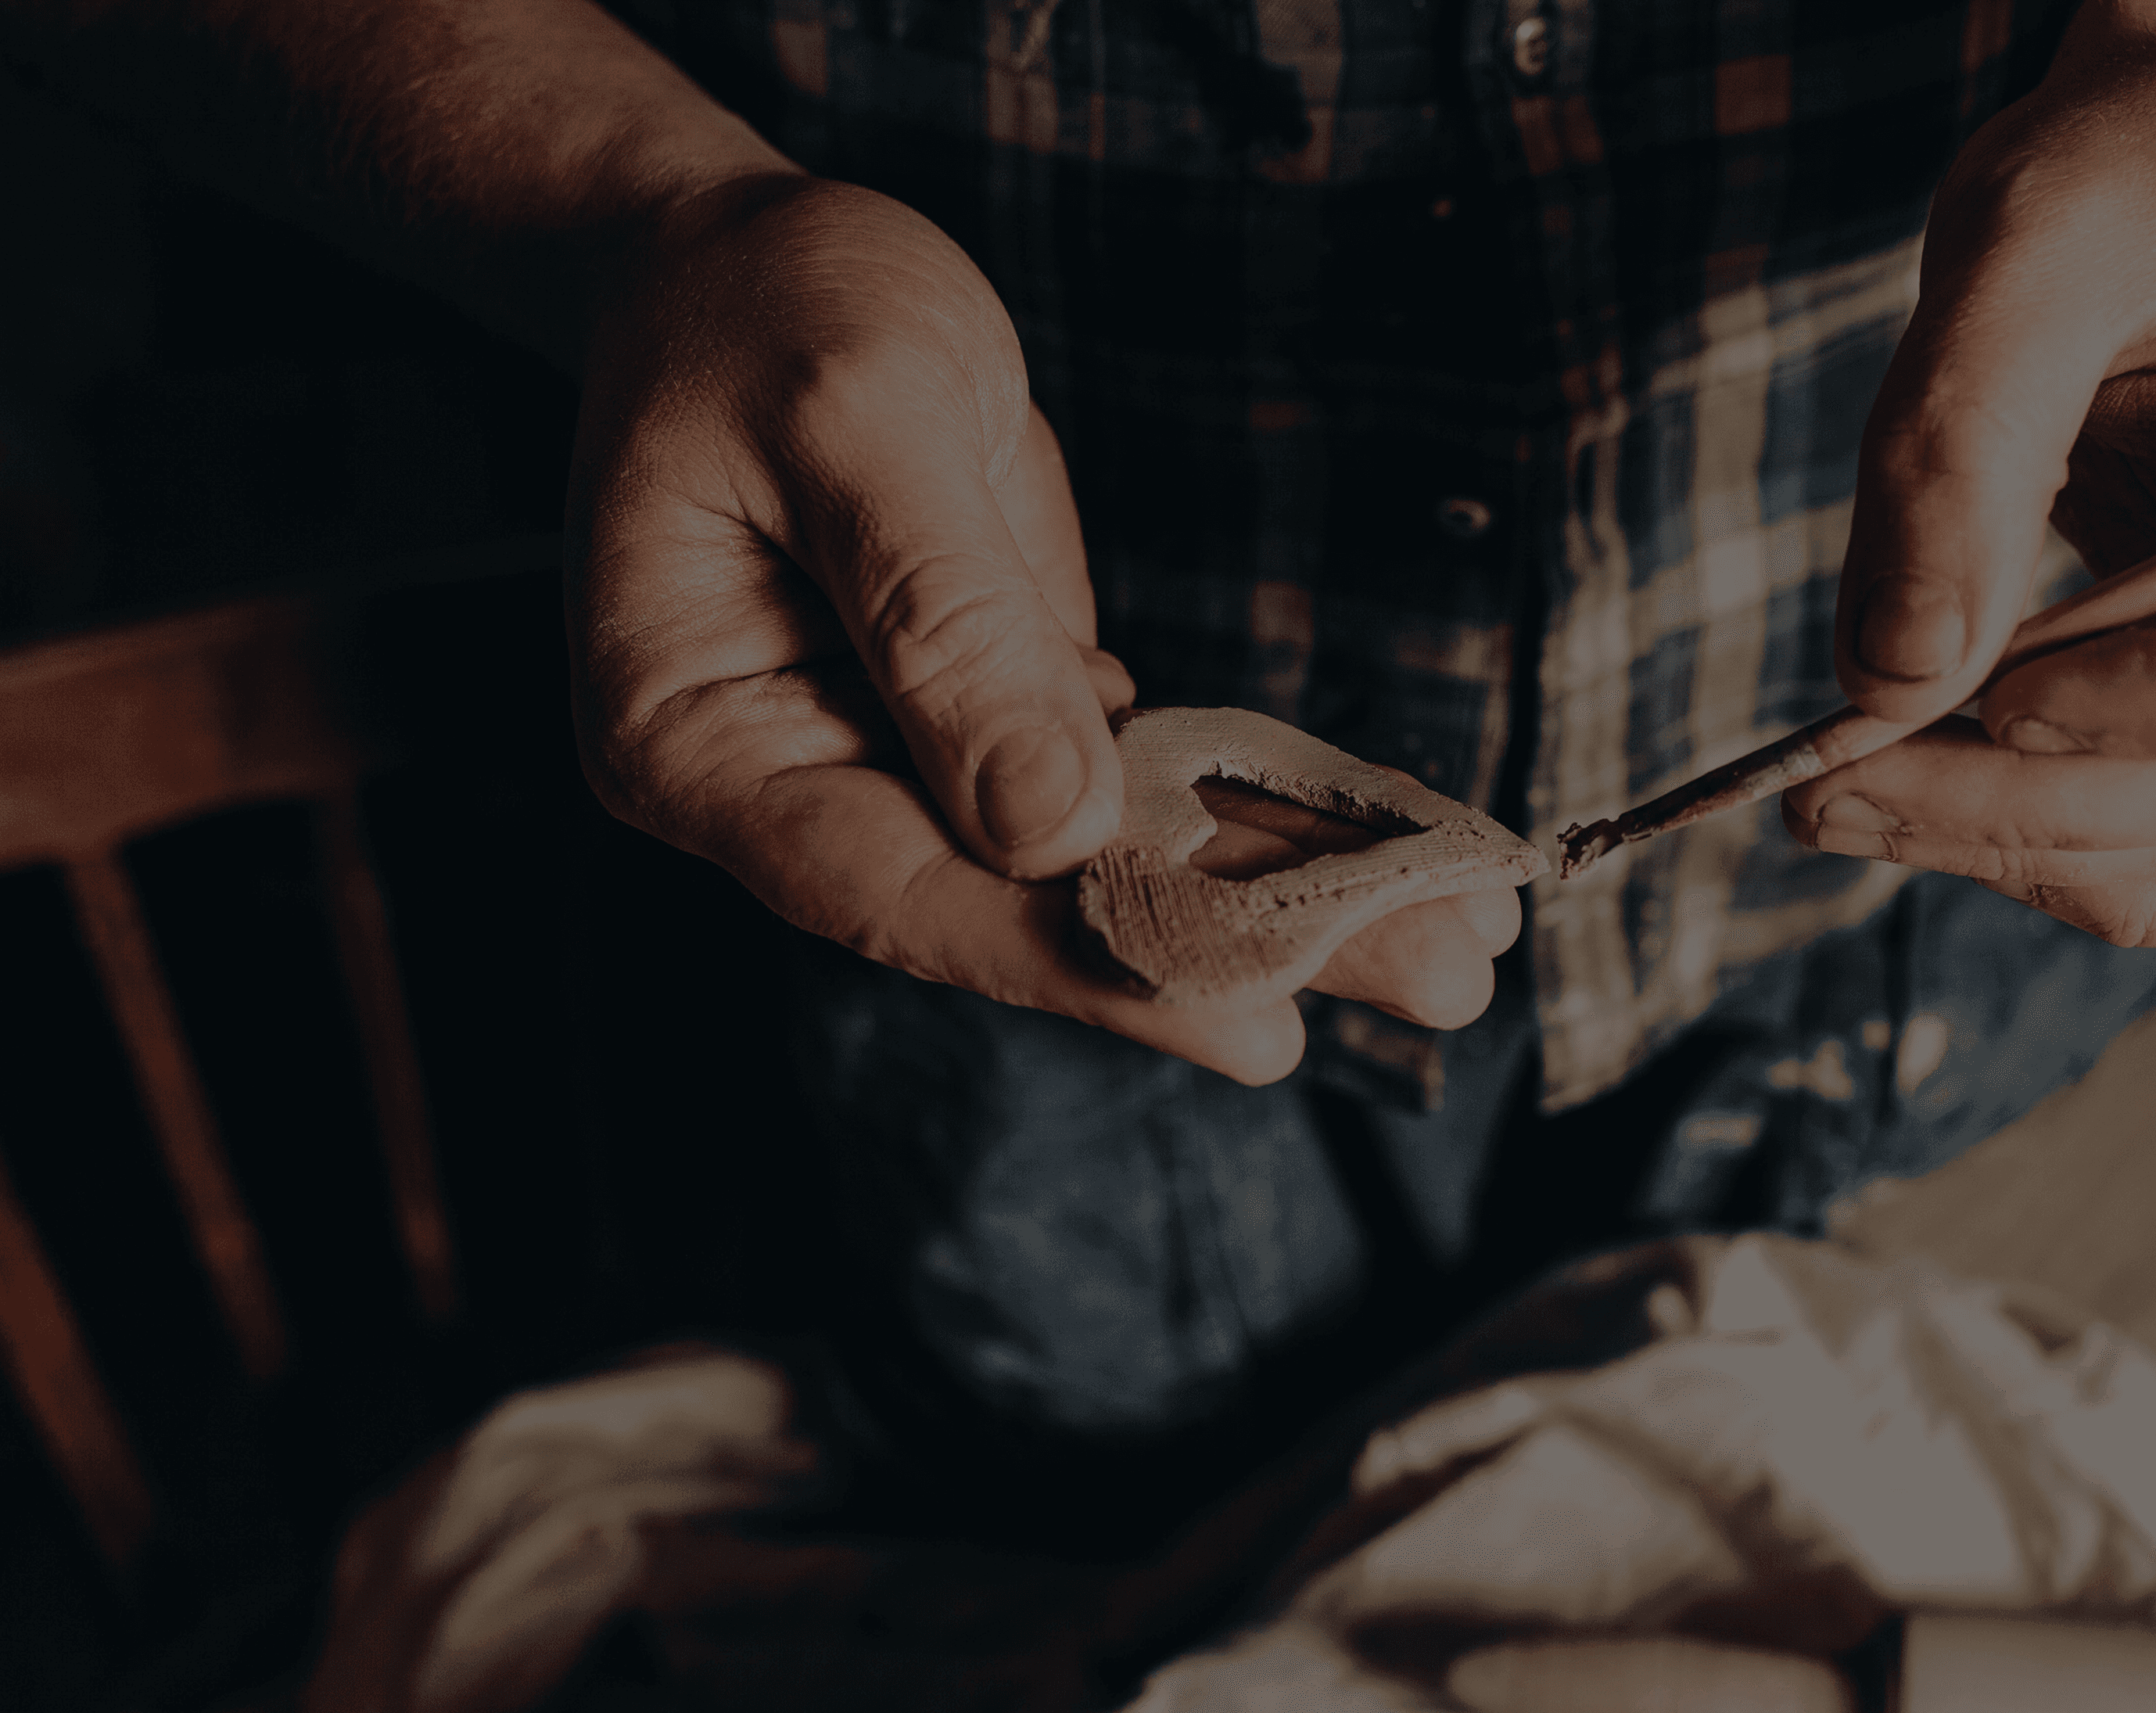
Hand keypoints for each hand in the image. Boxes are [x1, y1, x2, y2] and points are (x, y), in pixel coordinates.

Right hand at [567, 177, 1516, 1081]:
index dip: (1079, 957)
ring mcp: (901, 757)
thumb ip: (946, 619)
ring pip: (1100, 858)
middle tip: (1435, 976)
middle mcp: (800, 785)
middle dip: (1238, 941)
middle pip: (1027, 901)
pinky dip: (1251, 809)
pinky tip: (1383, 841)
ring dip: (1278, 893)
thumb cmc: (767, 306)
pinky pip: (1129, 784)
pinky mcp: (992, 714)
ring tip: (1454, 935)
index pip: (901, 889)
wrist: (743, 256)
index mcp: (701, 742)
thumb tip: (1051, 828)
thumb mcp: (859, 418)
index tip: (1249, 1012)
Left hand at [1790, 12, 2155, 946]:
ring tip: (1829, 793)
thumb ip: (1962, 443)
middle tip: (1826, 784)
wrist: (2153, 176)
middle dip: (2048, 805)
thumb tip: (1897, 676)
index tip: (2005, 695)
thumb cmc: (2124, 167)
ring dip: (2025, 848)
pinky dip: (2039, 845)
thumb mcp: (2029, 238)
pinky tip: (1906, 790)